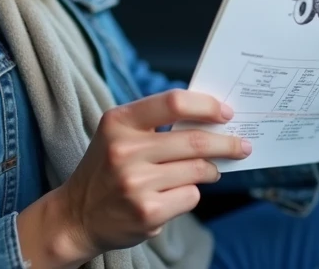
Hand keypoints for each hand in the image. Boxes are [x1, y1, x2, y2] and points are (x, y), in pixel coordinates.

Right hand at [23, 89, 251, 266]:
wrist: (77, 215)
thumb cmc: (107, 167)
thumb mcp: (119, 134)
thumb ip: (157, 122)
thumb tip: (211, 118)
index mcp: (119, 121)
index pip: (173, 102)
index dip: (206, 105)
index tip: (226, 112)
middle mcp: (125, 150)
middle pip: (195, 140)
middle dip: (226, 143)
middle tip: (242, 145)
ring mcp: (136, 183)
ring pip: (198, 170)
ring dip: (210, 170)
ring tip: (209, 170)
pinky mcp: (147, 212)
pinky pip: (191, 196)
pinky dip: (192, 193)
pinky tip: (176, 194)